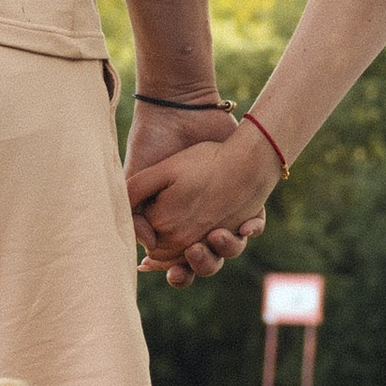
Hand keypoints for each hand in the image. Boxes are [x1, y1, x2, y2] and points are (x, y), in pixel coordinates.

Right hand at [128, 118, 282, 284]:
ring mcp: (222, 214)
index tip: (174, 272)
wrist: (182, 112)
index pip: (175, 262)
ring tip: (217, 236)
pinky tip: (245, 225)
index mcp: (171, 224)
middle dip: (201, 266)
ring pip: (228, 249)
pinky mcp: (244, 200)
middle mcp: (198, 223)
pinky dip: (251, 229)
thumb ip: (133, 213)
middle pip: (204, 262)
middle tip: (195, 255)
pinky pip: (252, 227)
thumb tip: (146, 250)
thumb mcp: (138, 179)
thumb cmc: (156, 145)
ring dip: (226, 250)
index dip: (176, 272)